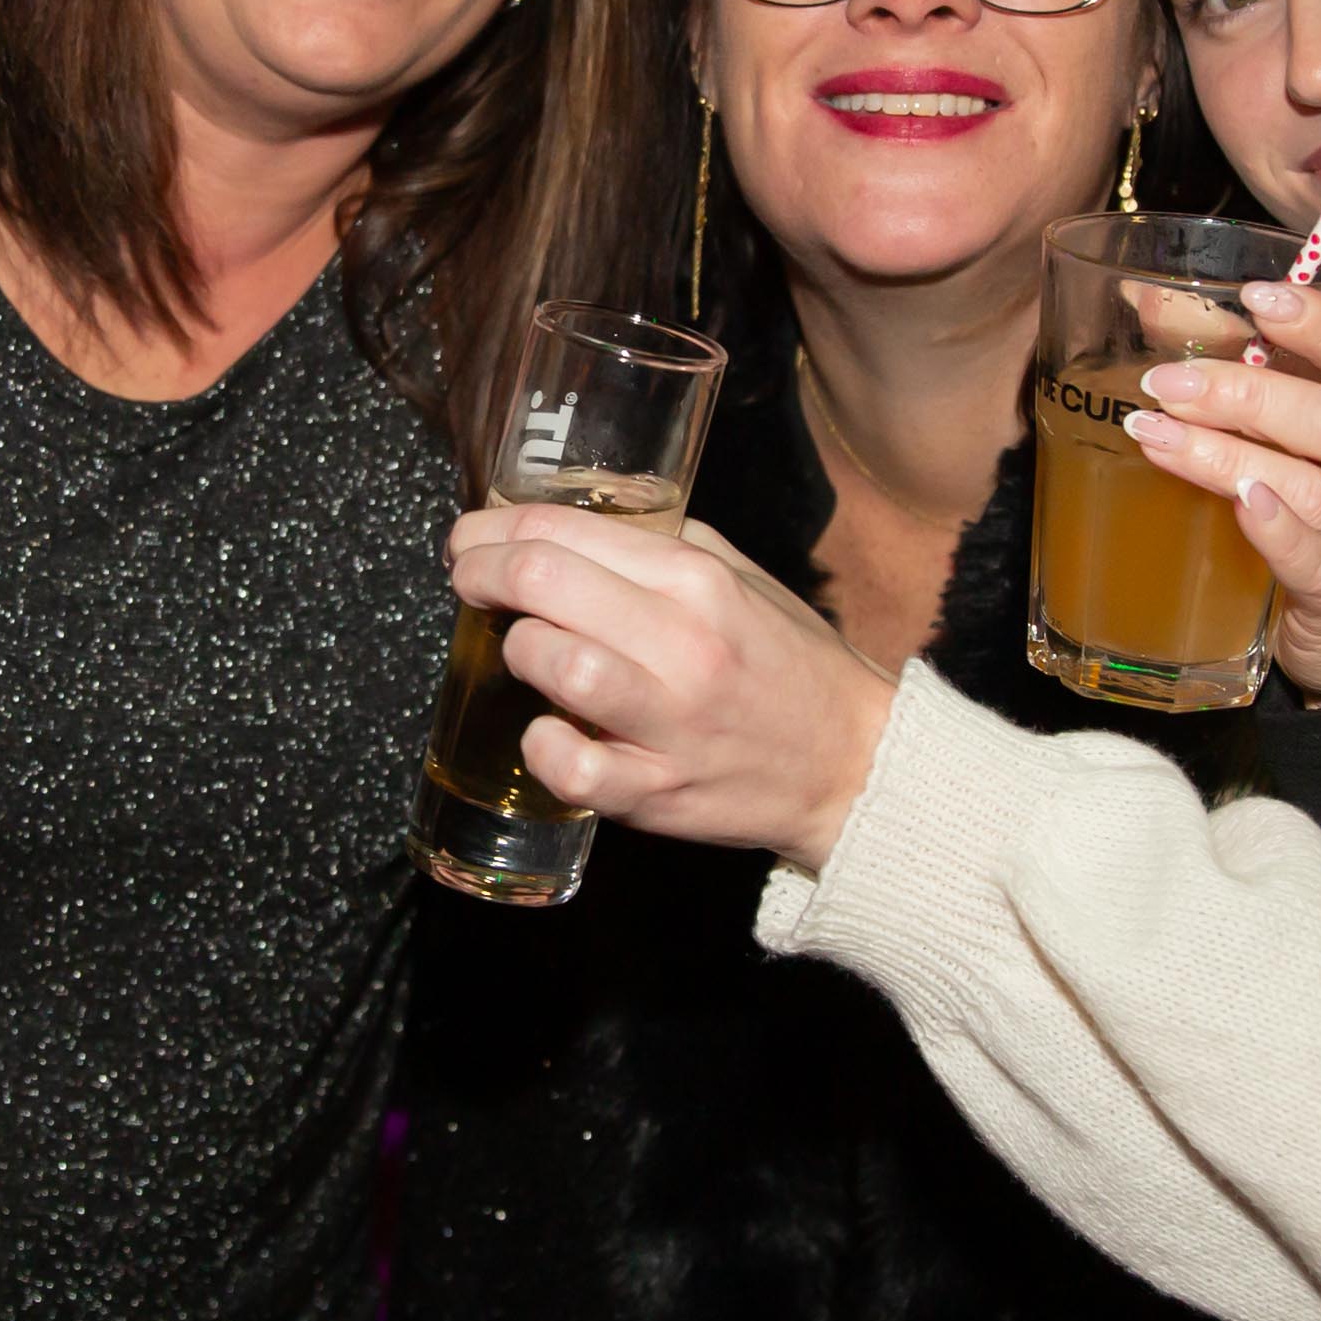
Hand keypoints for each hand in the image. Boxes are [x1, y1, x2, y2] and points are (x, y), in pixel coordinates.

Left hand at [444, 505, 896, 872]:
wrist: (852, 762)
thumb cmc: (788, 666)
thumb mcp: (739, 579)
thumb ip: (662, 548)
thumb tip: (573, 530)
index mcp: (697, 579)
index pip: (564, 531)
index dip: (492, 529)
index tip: (471, 539)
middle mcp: (682, 642)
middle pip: (542, 583)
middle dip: (481, 574)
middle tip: (468, 581)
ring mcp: (669, 720)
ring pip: (554, 663)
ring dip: (518, 651)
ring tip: (522, 651)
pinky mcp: (657, 791)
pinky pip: (571, 766)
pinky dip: (541, 747)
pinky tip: (546, 733)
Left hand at [1123, 277, 1320, 700]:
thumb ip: (1261, 376)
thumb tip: (1151, 302)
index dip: (1320, 326)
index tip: (1257, 297)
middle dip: (1248, 394)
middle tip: (1168, 382)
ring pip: (1313, 489)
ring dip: (1230, 458)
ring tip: (1159, 436)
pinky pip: (1314, 564)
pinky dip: (1277, 532)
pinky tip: (1240, 504)